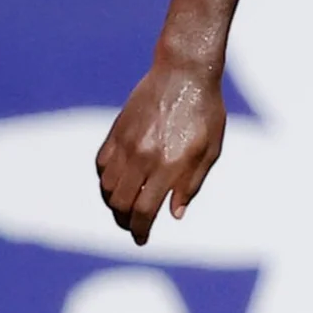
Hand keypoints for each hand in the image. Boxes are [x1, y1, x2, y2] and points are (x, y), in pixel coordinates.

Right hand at [95, 55, 227, 244]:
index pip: (145, 211)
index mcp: (170, 164)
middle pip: (121, 205)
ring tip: (128, 208)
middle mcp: (143, 157)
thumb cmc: (205, 112)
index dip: (141, 231)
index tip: (142, 240)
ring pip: (107, 189)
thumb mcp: (210, 149)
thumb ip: (191, 184)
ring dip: (115, 205)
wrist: (184, 72)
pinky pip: (101, 167)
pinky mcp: (115, 132)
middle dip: (126, 223)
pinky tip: (119, 185)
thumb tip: (174, 214)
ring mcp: (126, 144)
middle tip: (135, 227)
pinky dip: (106, 182)